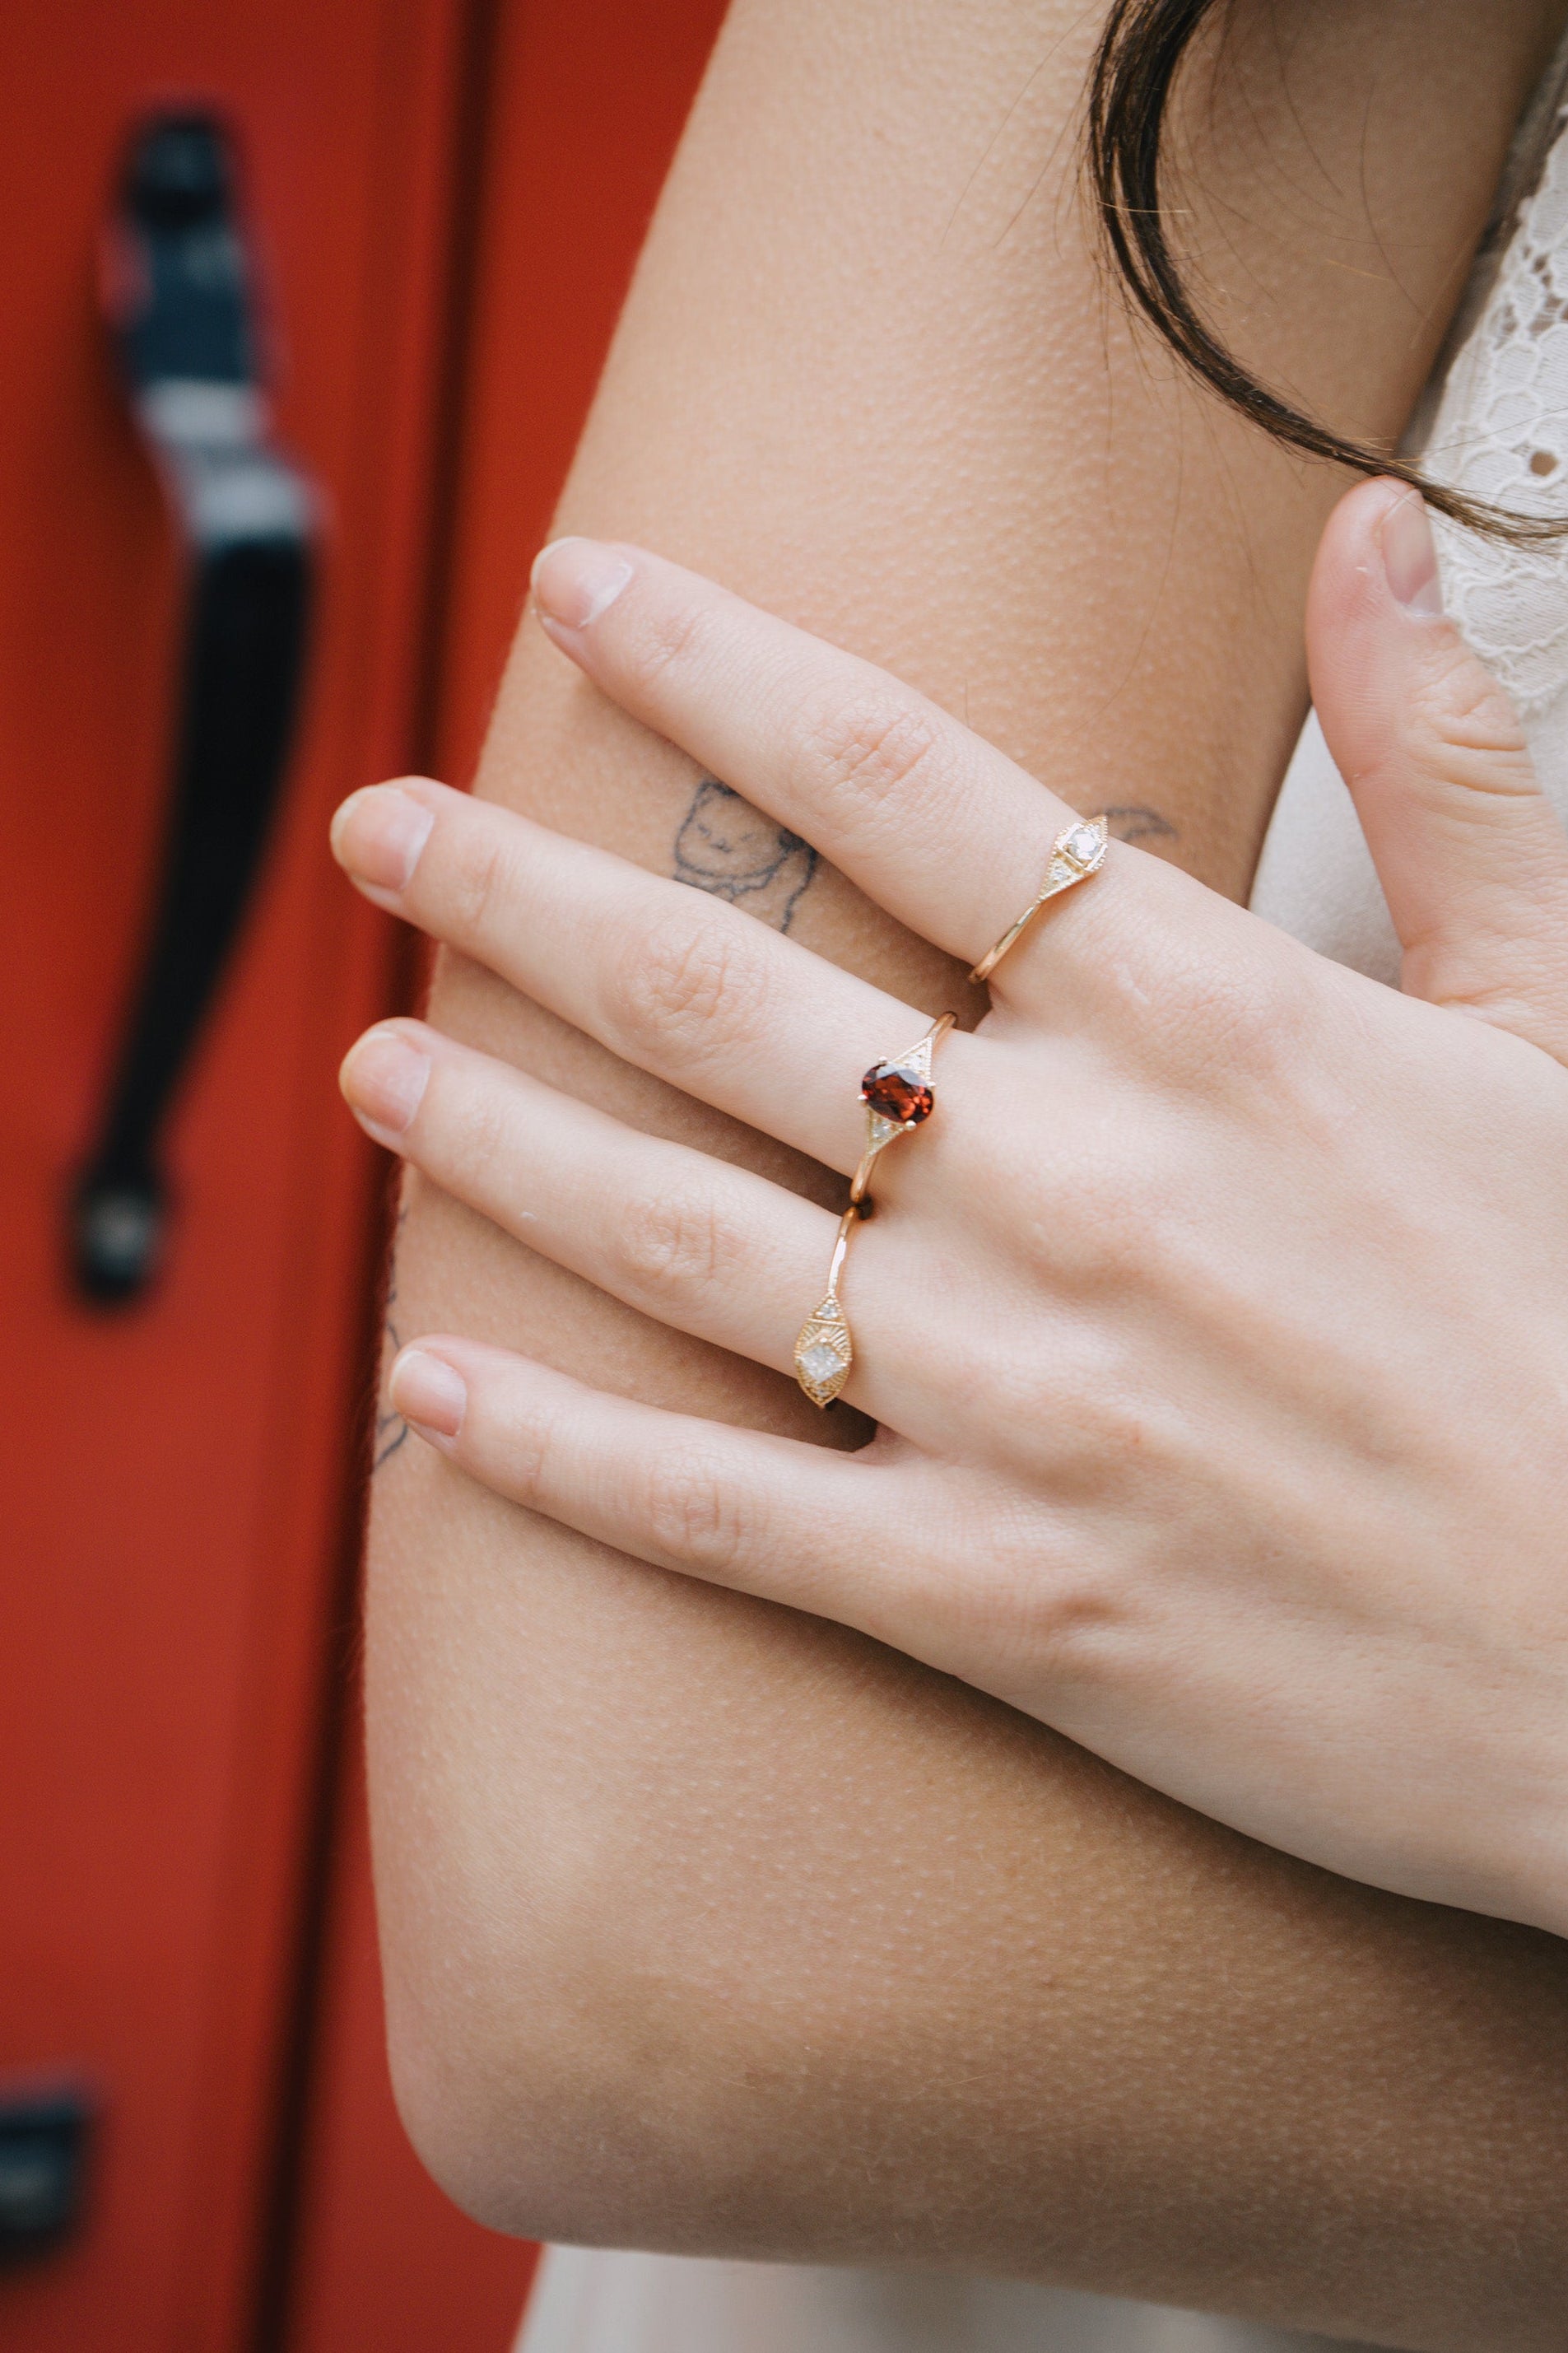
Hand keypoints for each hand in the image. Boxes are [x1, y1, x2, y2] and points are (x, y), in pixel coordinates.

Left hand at [332, 479, 1567, 1937]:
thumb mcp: (1558, 1017)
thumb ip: (1443, 762)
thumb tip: (1373, 531)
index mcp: (1208, 1019)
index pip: (898, 776)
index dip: (711, 658)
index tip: (575, 586)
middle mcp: (1075, 1184)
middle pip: (721, 991)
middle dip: (518, 893)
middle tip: (381, 831)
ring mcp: (1016, 1399)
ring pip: (677, 1236)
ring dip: (493, 1142)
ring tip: (367, 1071)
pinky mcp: (996, 1595)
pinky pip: (718, 1515)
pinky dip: (553, 1455)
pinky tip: (425, 1395)